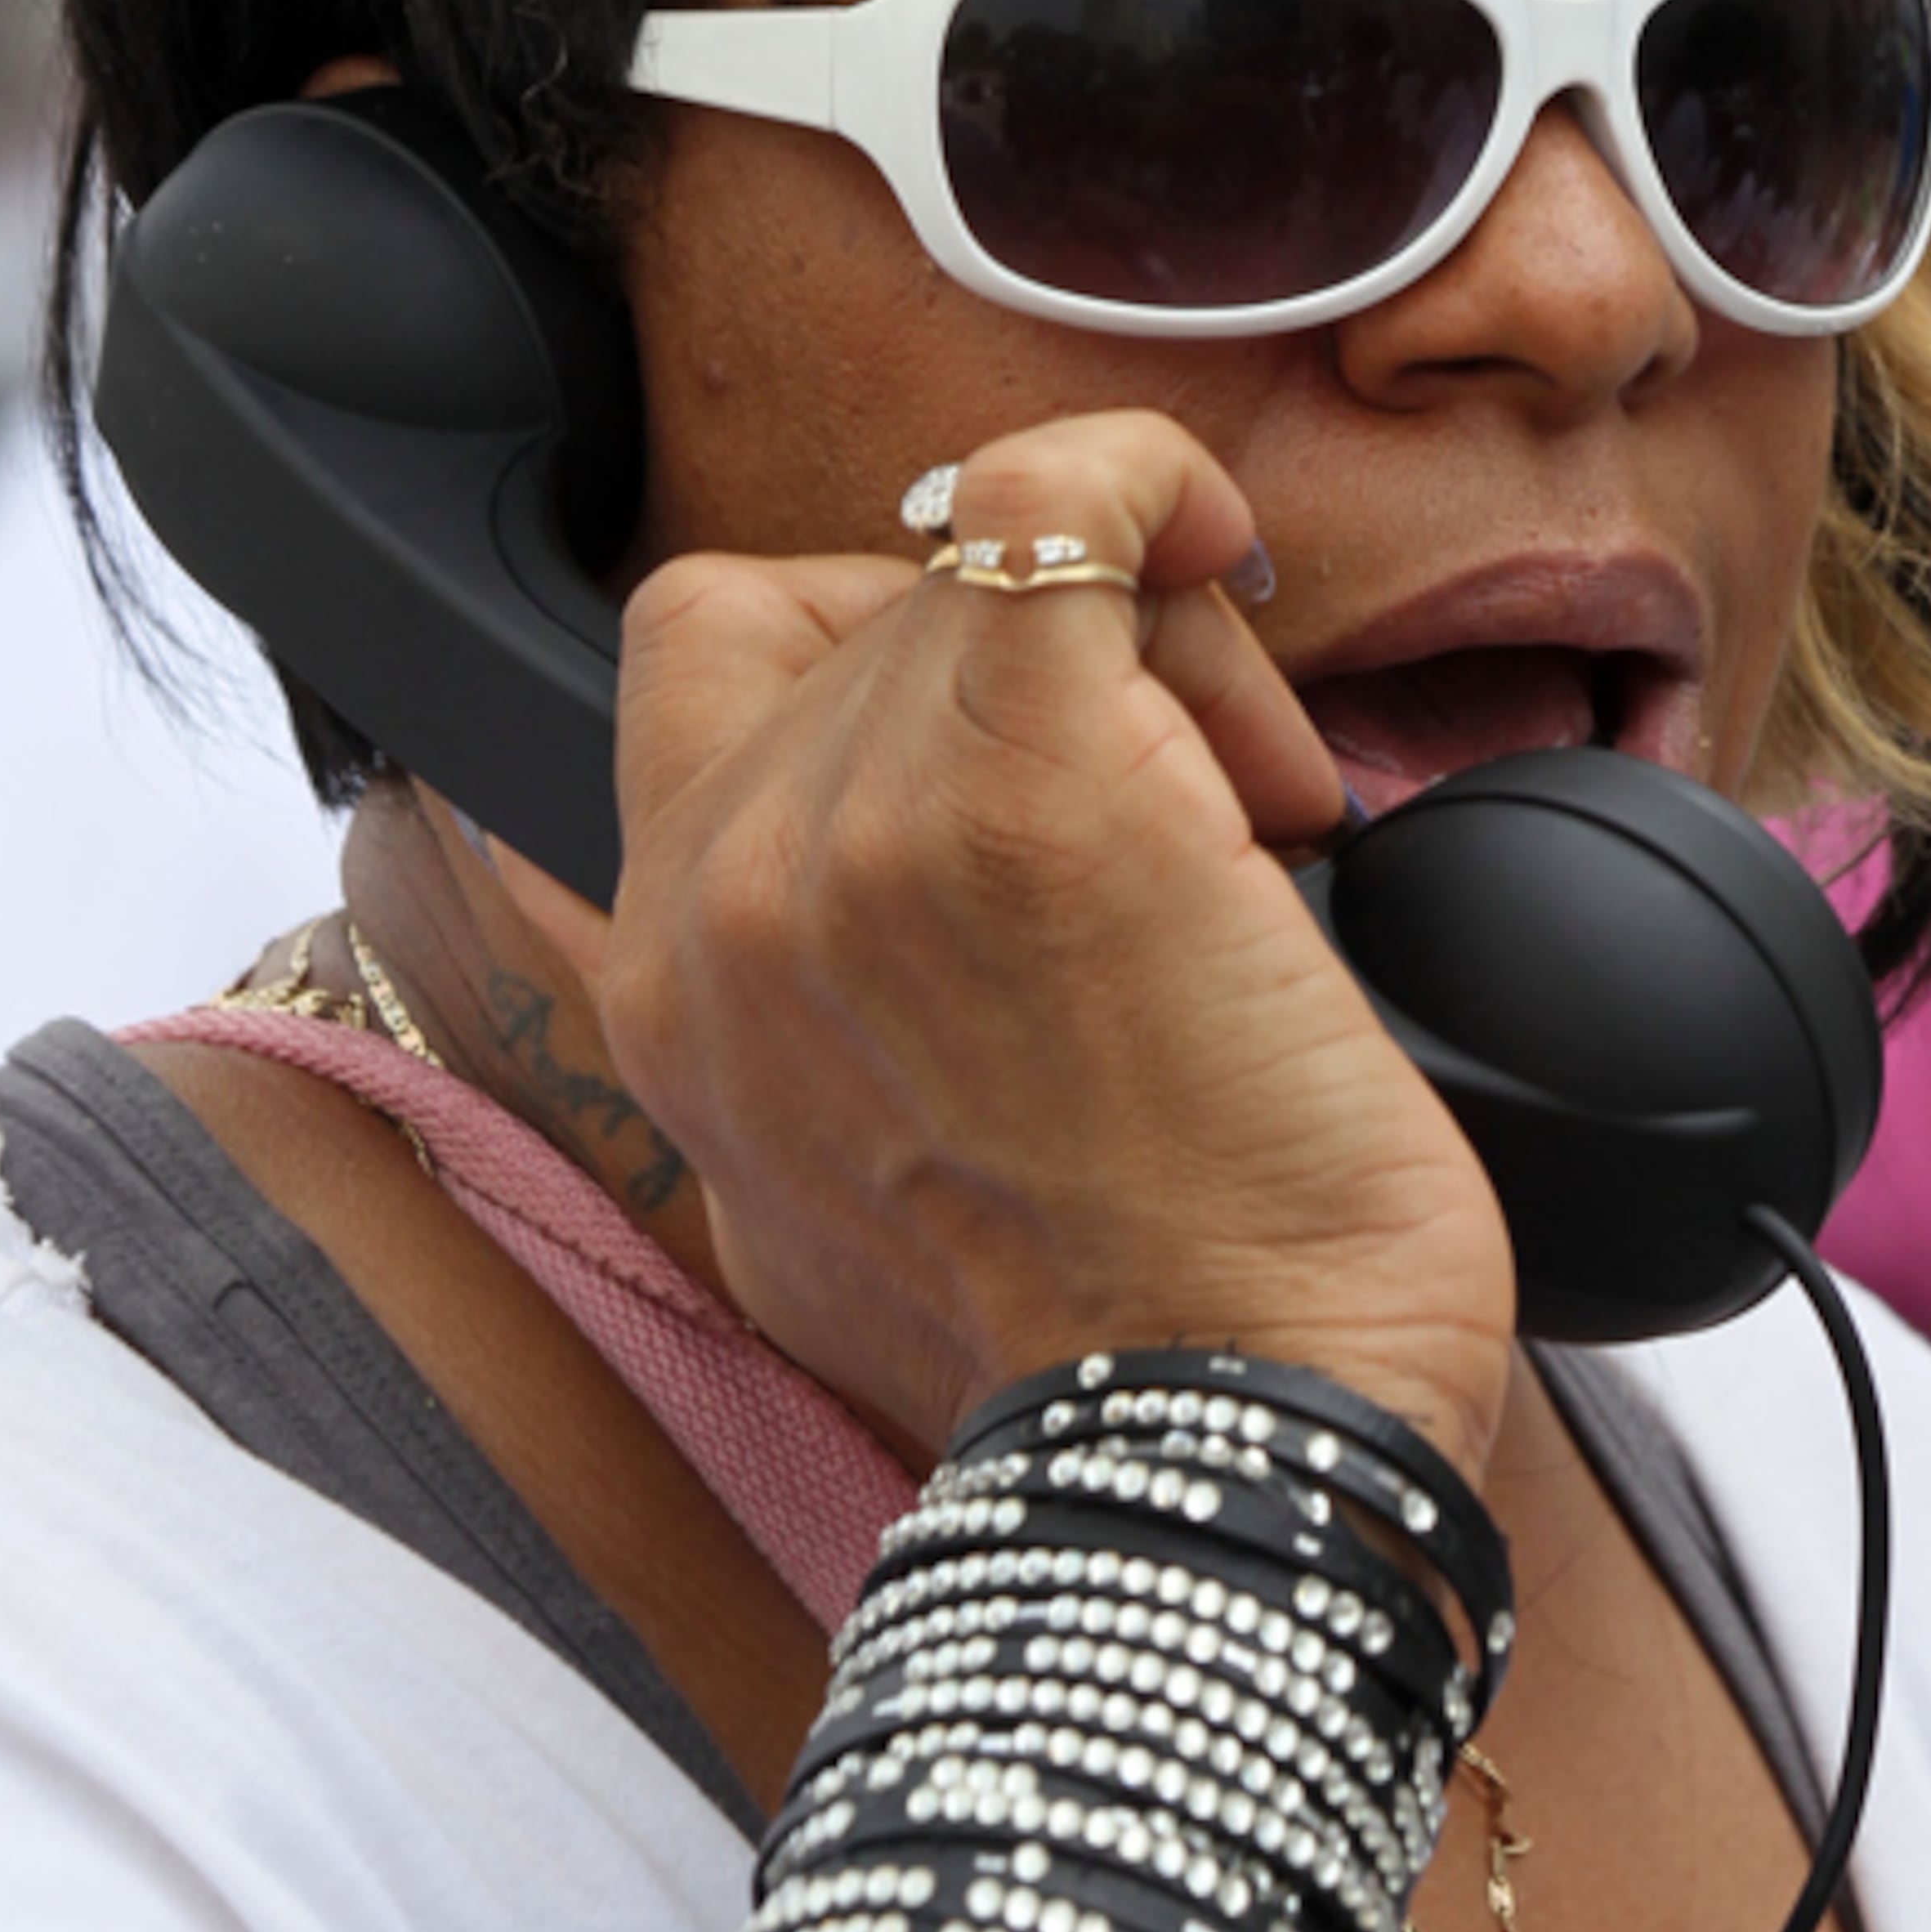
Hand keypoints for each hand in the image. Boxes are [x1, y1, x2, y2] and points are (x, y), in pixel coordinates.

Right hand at [494, 410, 1517, 1485]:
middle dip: (1063, 669)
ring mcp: (854, 837)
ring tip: (1258, 812)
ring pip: (993, 567)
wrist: (1227, 1450)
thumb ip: (822, 1022)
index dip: (889, 643)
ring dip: (1154, 642)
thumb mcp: (858, 1192)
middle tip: (1216, 804)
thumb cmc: (1127, 1345)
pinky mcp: (1023, 789)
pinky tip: (1220, 547)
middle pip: (883, 603)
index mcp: (672, 987)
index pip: (717, 653)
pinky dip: (1147, 481)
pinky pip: (1049, 501)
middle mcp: (726, 899)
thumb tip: (912, 903)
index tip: (1044, 728)